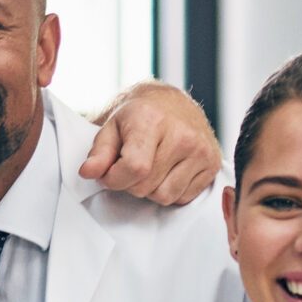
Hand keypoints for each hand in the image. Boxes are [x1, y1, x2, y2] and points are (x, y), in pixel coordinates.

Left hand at [80, 82, 220, 206]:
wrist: (172, 104)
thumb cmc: (138, 117)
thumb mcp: (111, 127)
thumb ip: (98, 152)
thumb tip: (88, 172)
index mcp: (153, 120)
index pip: (134, 168)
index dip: (114, 179)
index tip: (108, 174)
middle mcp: (182, 135)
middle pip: (146, 186)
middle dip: (130, 183)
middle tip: (131, 166)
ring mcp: (201, 150)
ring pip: (164, 196)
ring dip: (150, 189)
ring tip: (150, 167)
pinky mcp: (212, 165)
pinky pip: (182, 198)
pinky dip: (170, 190)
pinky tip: (168, 170)